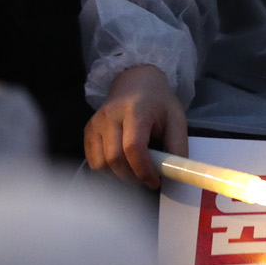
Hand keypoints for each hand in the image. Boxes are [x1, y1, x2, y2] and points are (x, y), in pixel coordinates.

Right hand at [83, 65, 186, 188]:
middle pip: (114, 158)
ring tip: (134, 171)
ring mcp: (96, 123)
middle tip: (146, 179)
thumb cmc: (158, 103)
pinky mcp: (88, 130)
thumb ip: (177, 147)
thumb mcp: (177, 119)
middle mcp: (111, 115)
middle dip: (131, 177)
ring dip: (118, 176)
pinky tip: (121, 164)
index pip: (133, 147)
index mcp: (136, 110)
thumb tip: (175, 175)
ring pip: (101, 163)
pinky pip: (93, 161)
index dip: (143, 170)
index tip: (154, 182)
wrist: (136, 82)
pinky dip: (107, 170)